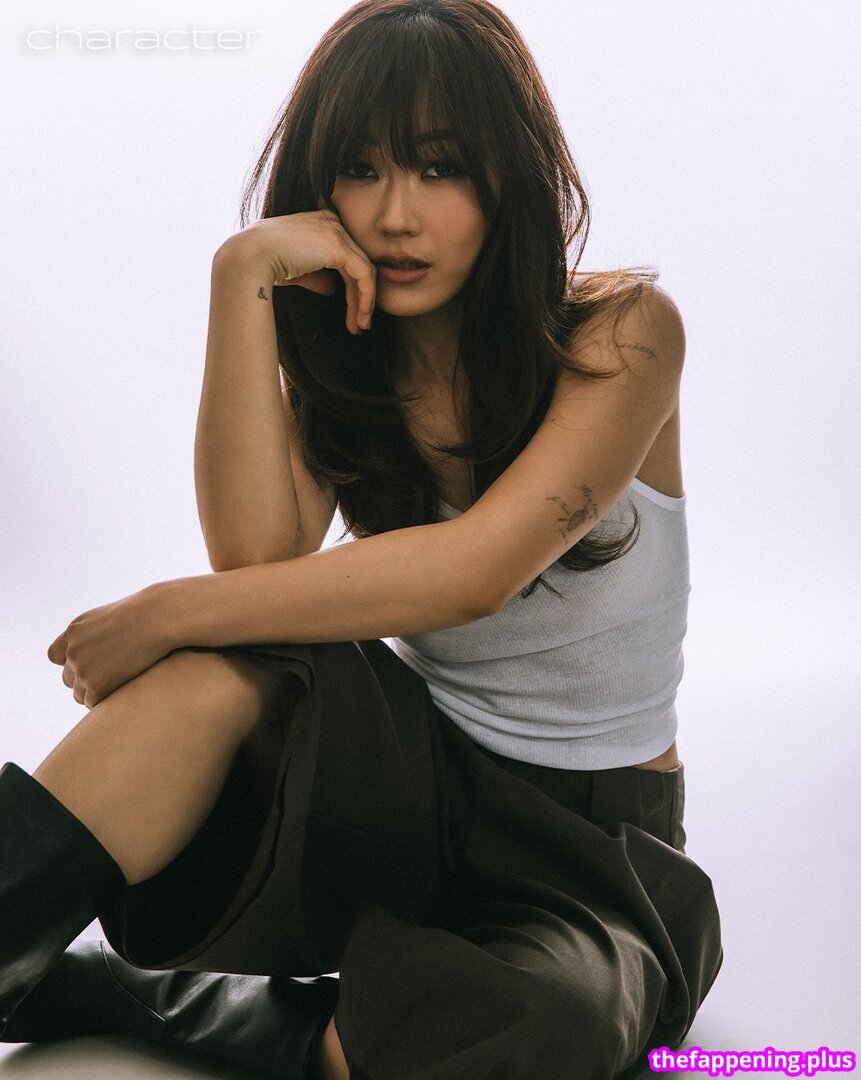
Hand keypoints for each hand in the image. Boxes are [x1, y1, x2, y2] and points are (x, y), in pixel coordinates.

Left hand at [47, 585, 174, 708]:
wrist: (157, 619)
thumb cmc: (146, 614)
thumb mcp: (113, 618)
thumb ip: (98, 634)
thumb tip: (101, 652)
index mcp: (74, 631)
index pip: (55, 655)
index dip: (70, 662)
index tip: (89, 663)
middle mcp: (73, 650)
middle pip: (68, 677)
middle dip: (85, 679)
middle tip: (111, 677)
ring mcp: (82, 669)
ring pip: (79, 693)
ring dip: (94, 692)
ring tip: (119, 686)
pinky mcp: (95, 686)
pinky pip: (91, 702)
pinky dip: (104, 700)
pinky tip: (122, 691)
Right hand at [214, 210, 375, 335]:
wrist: (249, 258)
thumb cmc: (264, 264)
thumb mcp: (296, 270)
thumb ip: (316, 275)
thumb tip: (331, 288)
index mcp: (320, 223)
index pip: (346, 257)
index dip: (352, 286)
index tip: (352, 313)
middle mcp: (331, 223)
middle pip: (357, 264)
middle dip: (361, 297)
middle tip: (361, 324)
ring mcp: (336, 231)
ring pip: (364, 271)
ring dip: (365, 302)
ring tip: (361, 327)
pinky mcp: (339, 246)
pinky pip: (364, 275)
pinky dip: (365, 298)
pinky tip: (362, 317)